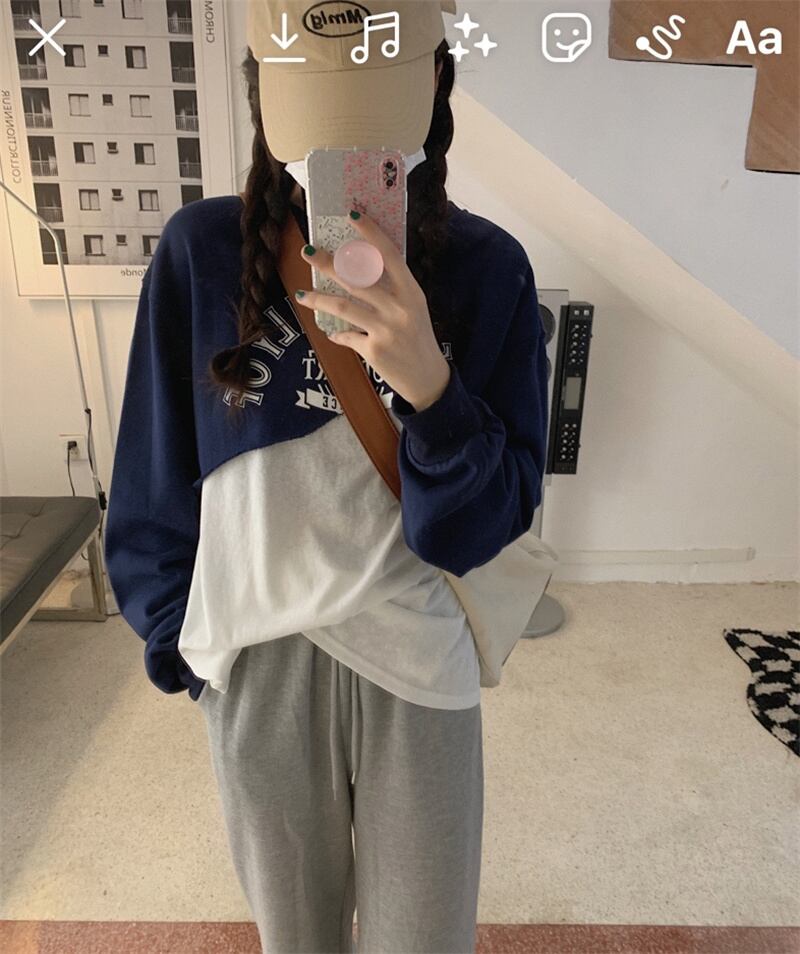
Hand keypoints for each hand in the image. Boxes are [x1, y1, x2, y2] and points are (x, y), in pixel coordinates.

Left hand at [296, 210, 450, 411]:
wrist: (427, 378)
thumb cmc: (417, 338)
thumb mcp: (413, 309)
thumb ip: (392, 291)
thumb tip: (356, 271)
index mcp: (412, 292)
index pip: (389, 255)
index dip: (370, 233)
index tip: (352, 214)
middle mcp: (400, 308)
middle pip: (357, 279)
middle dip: (329, 264)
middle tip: (309, 252)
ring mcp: (386, 330)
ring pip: (344, 307)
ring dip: (319, 299)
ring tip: (302, 295)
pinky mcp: (374, 350)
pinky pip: (346, 336)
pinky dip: (337, 334)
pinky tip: (332, 332)